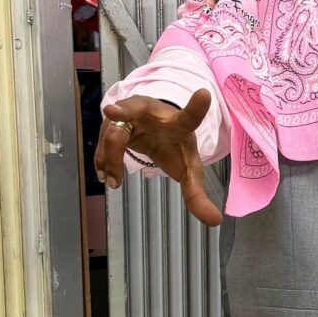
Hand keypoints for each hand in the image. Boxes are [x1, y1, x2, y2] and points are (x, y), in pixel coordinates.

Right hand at [96, 88, 221, 228]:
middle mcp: (152, 111)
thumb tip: (215, 221)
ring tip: (114, 182)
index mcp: (179, 123)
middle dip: (124, 110)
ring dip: (111, 156)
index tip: (204, 94)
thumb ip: (197, 194)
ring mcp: (129, 112)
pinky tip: (104, 174)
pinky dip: (102, 157)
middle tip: (111, 112)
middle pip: (136, 109)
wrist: (156, 129)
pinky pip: (103, 138)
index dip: (197, 107)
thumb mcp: (188, 168)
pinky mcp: (113, 120)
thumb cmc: (174, 145)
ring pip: (115, 131)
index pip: (191, 116)